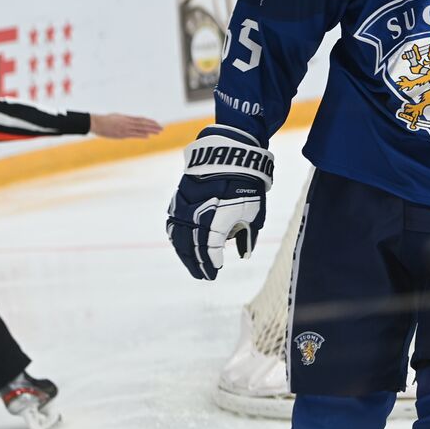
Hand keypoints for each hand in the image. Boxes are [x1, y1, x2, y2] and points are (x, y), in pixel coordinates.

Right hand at [89, 113, 161, 138]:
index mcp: (127, 118)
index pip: (141, 119)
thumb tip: (131, 121)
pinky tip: (147, 136)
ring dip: (150, 130)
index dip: (149, 121)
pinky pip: (133, 135)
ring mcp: (125, 128)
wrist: (96, 123)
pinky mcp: (121, 134)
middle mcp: (127, 122)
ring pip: (140, 129)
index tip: (156, 123)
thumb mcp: (117, 117)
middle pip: (143, 124)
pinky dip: (140, 135)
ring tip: (158, 131)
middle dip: (153, 126)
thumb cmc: (105, 120)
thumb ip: (125, 120)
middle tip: (162, 128)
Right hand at [166, 126, 273, 279]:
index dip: (211, 263)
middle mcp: (196, 216)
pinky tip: (181, 244)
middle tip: (203, 275)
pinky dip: (177, 236)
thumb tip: (243, 254)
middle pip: (192, 247)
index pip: (209, 250)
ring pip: (179, 236)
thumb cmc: (247, 183)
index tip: (215, 271)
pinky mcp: (179, 197)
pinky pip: (174, 222)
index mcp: (215, 221)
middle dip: (197, 263)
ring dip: (184, 253)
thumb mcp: (255, 211)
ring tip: (192, 264)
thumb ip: (248, 235)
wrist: (230, 153)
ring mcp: (185, 206)